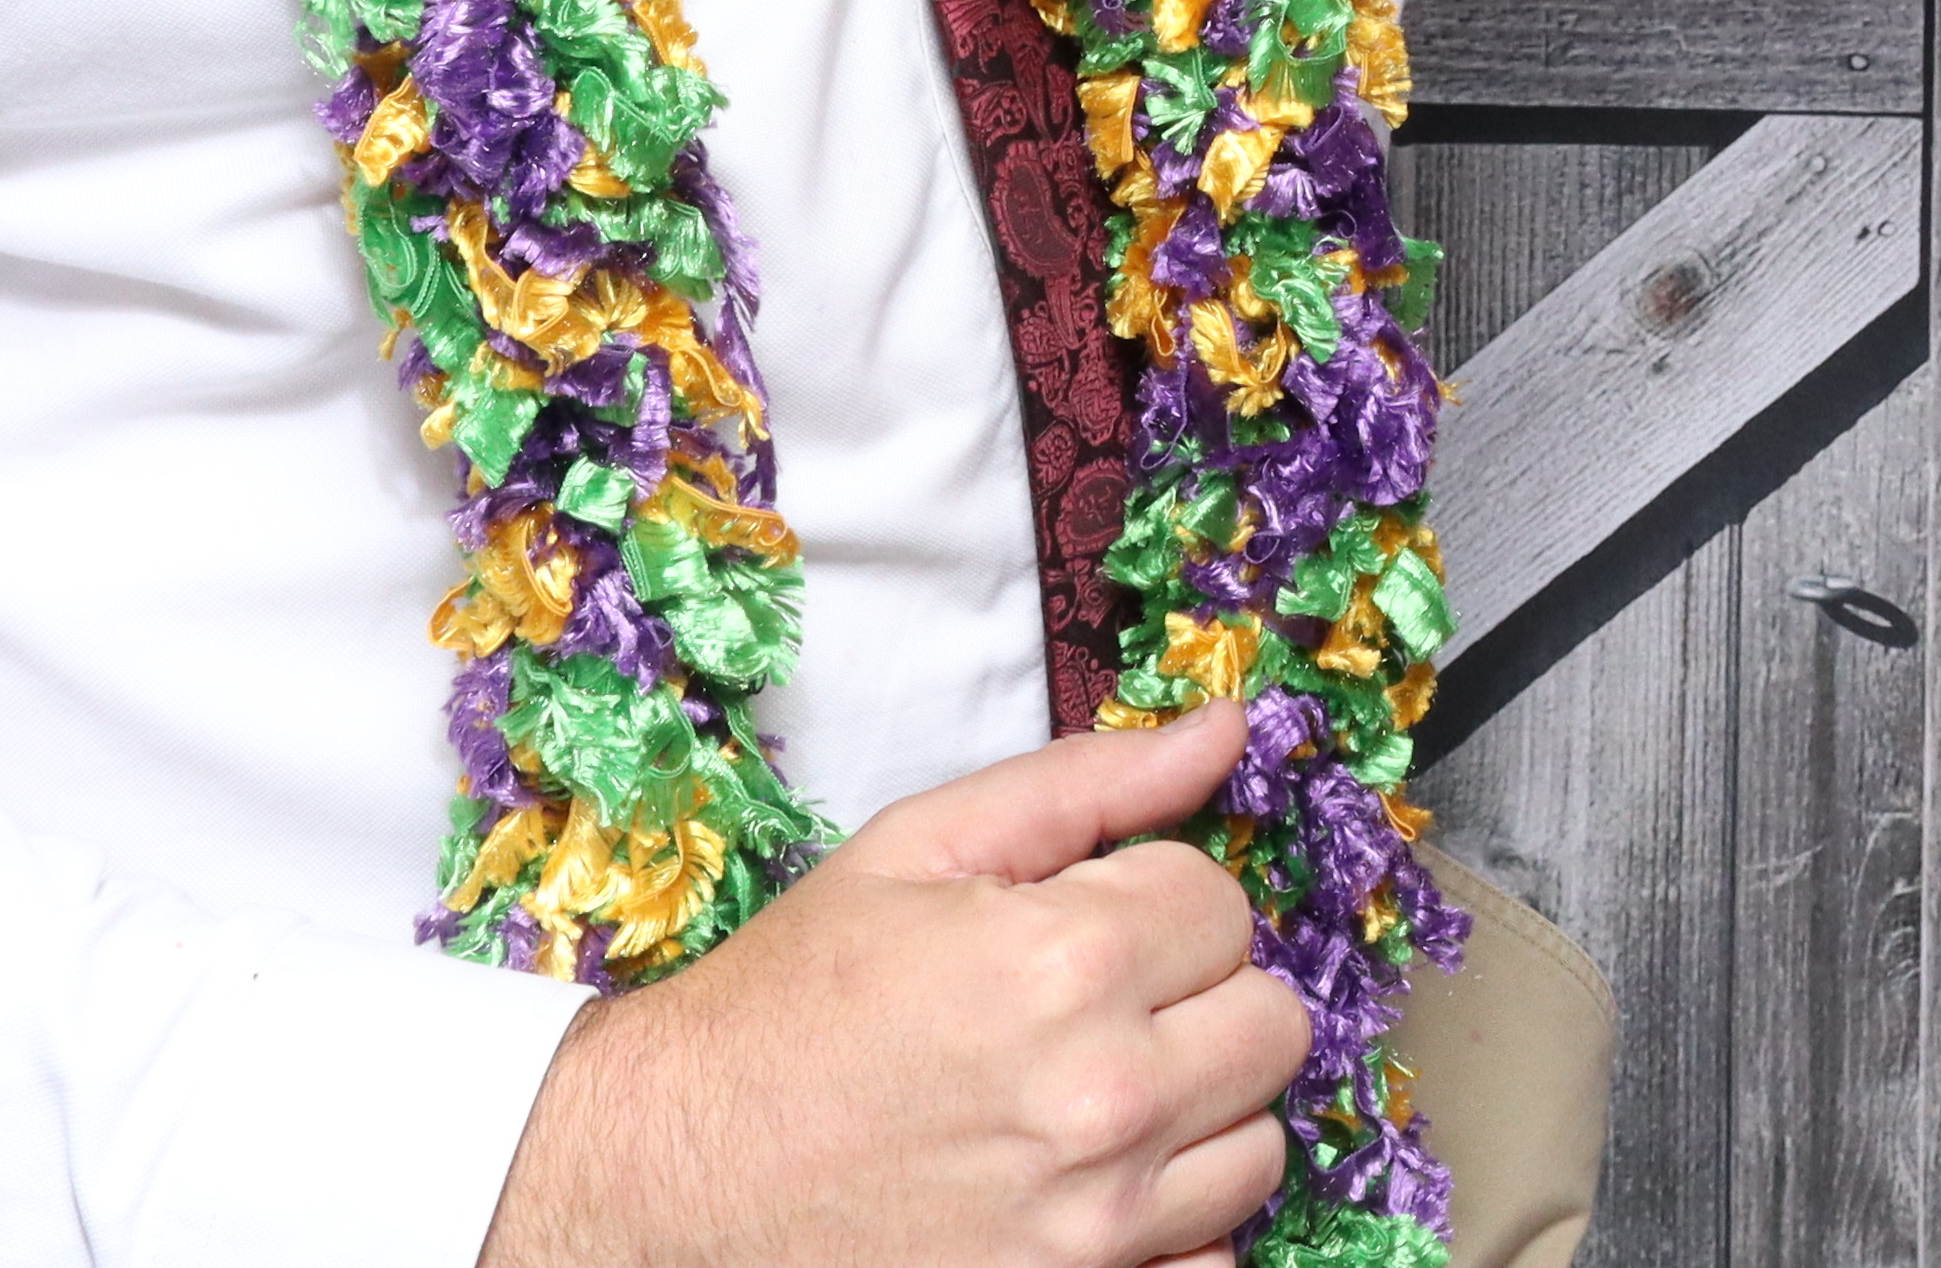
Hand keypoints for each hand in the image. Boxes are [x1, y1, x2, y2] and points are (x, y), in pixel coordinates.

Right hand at [474, 702, 1309, 1267]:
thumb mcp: (916, 852)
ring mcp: (1096, 1226)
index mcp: (1069, 963)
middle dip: (1196, 1001)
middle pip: (1269, 1025)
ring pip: (1258, 1146)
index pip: (1225, 905)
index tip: (1081, 929)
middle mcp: (1103, 1101)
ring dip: (1196, 1116)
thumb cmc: (790, 1009)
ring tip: (1085, 1102)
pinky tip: (1084, 1195)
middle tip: (1094, 1014)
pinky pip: (1213, 1260)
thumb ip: (1086, 784)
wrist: (671, 1176)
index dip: (1153, 904)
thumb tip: (1226, 727)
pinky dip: (1170, 1231)